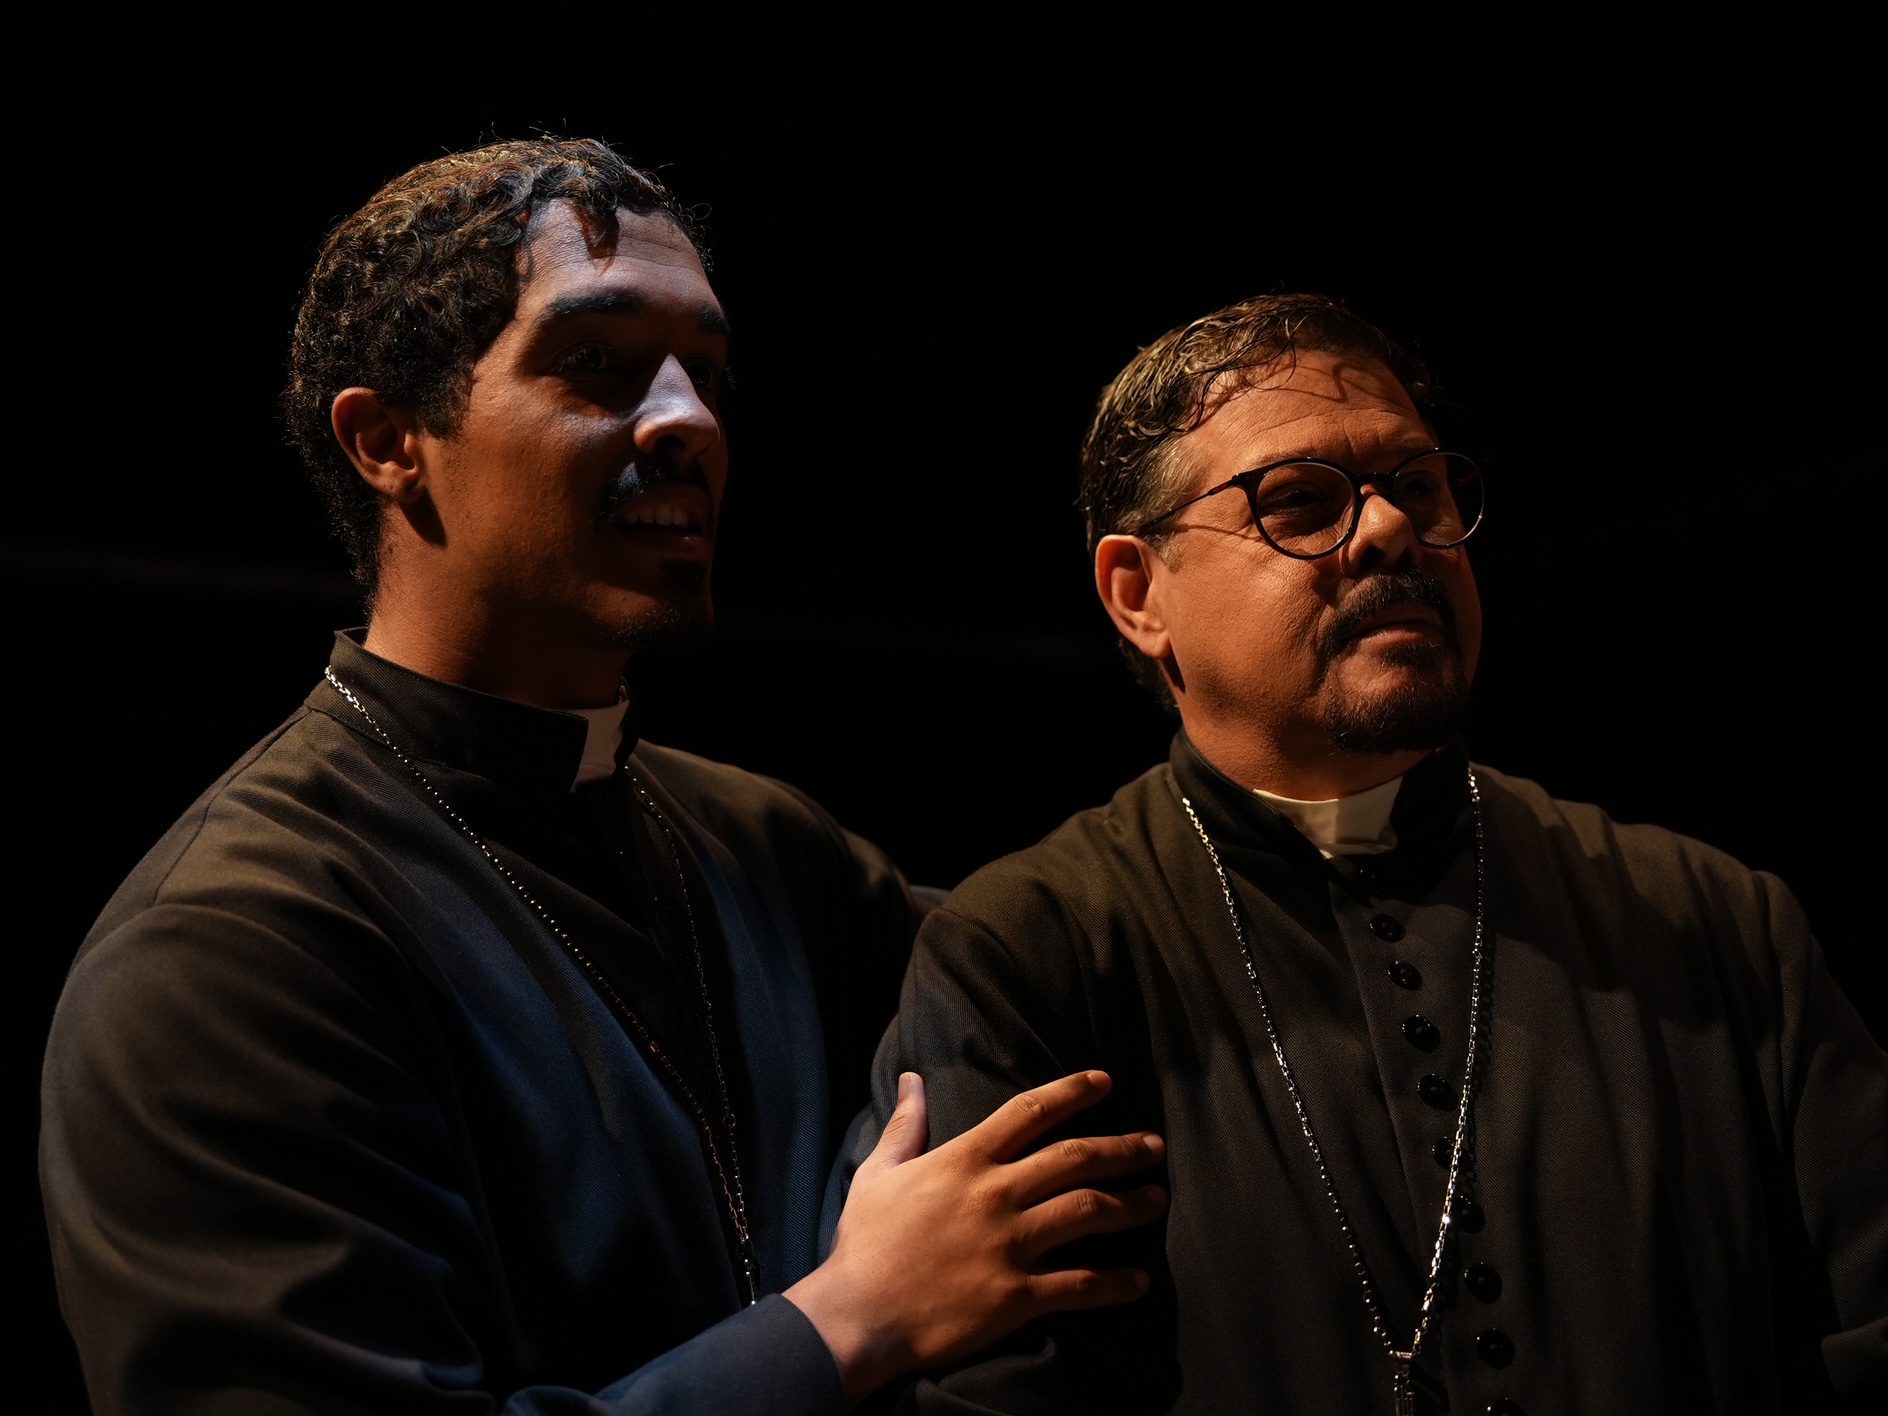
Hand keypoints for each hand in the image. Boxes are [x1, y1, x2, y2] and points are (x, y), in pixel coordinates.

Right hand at [785, 1069, 1165, 1403]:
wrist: (856, 1316)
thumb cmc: (863, 1245)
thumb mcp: (878, 1173)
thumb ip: (905, 1125)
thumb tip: (912, 1079)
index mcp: (965, 1161)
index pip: (1030, 1111)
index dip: (1073, 1091)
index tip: (1106, 1082)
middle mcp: (996, 1195)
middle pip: (1075, 1158)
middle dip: (1122, 1148)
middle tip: (1156, 1146)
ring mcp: (1010, 1245)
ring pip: (1088, 1212)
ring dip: (1131, 1204)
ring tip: (1159, 1199)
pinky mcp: (1016, 1295)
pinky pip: (1079, 1285)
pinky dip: (1115, 1283)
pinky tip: (1139, 1281)